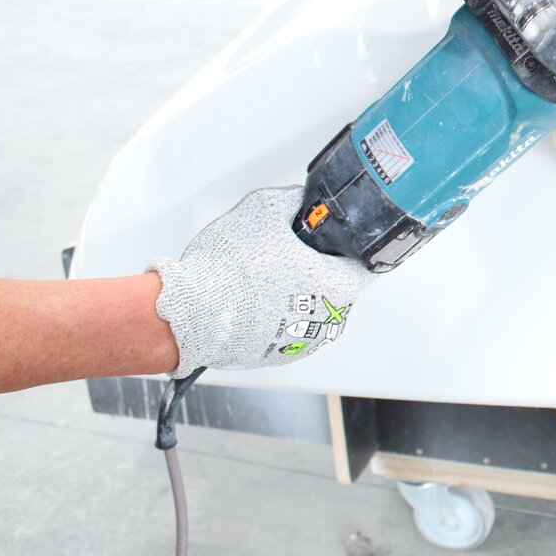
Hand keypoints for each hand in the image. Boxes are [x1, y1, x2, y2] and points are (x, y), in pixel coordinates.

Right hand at [151, 187, 375, 377]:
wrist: (190, 314)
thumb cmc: (229, 269)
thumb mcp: (264, 208)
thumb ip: (293, 200)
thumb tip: (301, 199)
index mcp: (340, 283)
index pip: (365, 259)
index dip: (349, 242)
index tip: (334, 237)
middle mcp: (331, 318)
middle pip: (336, 282)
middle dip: (317, 265)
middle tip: (288, 251)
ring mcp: (306, 341)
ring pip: (312, 306)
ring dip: (296, 291)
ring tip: (263, 275)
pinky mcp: (280, 355)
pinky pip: (288, 327)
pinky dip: (276, 313)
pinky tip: (254, 298)